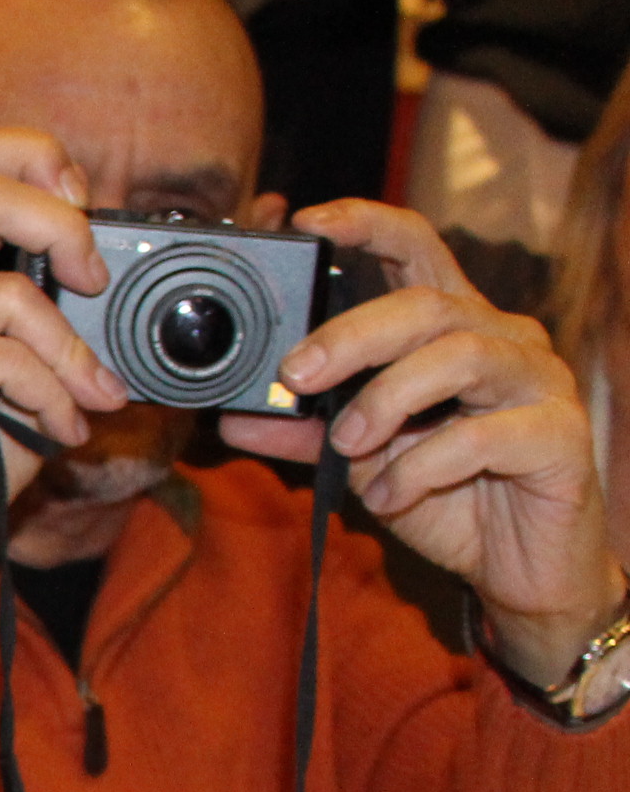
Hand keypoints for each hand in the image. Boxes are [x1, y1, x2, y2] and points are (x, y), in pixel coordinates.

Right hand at [0, 126, 128, 591]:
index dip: (40, 160)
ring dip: (71, 354)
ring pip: (11, 293)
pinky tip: (56, 428)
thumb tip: (117, 266)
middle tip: (94, 282)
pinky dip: (49, 396)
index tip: (84, 214)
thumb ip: (57, 298)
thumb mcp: (35, 350)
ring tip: (88, 398)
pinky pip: (3, 358)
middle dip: (65, 230)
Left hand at [244, 200, 622, 684]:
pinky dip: (421, 466)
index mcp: (454, 328)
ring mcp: (538, 383)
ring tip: (350, 445)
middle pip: (427, 305)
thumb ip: (304, 432)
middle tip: (296, 375)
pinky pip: (483, 435)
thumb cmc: (448, 497)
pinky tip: (389, 496)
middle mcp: (504, 339)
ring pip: (462, 355)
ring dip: (387, 400)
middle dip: (352, 335)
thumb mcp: (361, 459)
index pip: (417, 249)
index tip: (308, 221)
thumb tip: (232, 419)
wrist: (520, 570)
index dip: (367, 224)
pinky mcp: (559, 436)